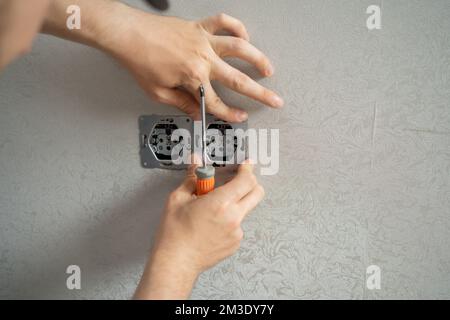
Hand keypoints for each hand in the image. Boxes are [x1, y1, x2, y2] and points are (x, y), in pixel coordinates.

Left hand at [108, 6, 283, 121]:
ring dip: (257, 59)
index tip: (241, 118)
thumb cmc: (139, 62)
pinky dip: (237, 27)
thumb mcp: (158, 92)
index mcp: (192, 78)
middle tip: (276, 100)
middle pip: (237, 80)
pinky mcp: (200, 26)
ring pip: (239, 48)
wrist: (128, 34)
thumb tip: (196, 114)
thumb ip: (181, 104)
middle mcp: (203, 59)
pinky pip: (224, 22)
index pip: (215, 102)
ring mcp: (203, 40)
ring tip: (268, 69)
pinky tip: (245, 37)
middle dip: (260, 93)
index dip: (230, 114)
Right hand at [134, 161, 264, 298]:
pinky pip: (237, 225)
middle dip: (250, 183)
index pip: (246, 180)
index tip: (246, 165)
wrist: (175, 262)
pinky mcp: (235, 243)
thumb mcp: (178, 198)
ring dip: (235, 204)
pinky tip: (211, 224)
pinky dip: (228, 220)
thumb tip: (196, 162)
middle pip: (257, 193)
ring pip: (245, 210)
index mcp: (220, 203)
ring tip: (211, 210)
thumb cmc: (174, 233)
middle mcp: (233, 217)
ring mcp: (236, 232)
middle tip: (236, 181)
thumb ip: (193, 178)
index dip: (247, 169)